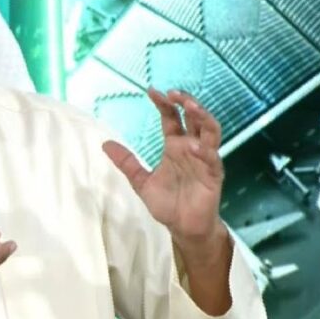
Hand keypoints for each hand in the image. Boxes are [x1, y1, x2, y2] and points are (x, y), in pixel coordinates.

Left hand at [102, 87, 224, 242]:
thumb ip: (127, 162)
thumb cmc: (168, 204)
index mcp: (175, 146)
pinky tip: (191, 146)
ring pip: (210, 130)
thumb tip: (105, 144)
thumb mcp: (141, 181)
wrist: (183, 228)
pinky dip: (203, 150)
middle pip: (194, 117)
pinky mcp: (214, 174)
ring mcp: (204, 159)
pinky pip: (212, 158)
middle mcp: (191, 147)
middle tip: (174, 92)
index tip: (152, 91)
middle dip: (187, 101)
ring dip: (203, 116)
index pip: (172, 118)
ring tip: (190, 106)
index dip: (164, 103)